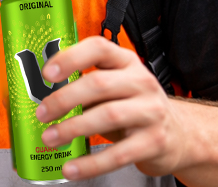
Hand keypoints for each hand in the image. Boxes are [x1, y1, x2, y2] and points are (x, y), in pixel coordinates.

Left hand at [34, 36, 188, 180]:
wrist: (178, 134)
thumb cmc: (134, 107)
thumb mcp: (114, 87)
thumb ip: (85, 86)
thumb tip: (39, 98)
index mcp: (126, 62)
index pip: (99, 48)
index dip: (71, 57)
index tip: (47, 73)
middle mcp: (141, 82)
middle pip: (98, 83)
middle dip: (64, 99)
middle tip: (42, 113)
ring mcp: (151, 111)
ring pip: (108, 115)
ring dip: (73, 128)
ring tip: (51, 138)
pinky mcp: (154, 142)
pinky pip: (119, 154)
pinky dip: (91, 163)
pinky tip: (72, 168)